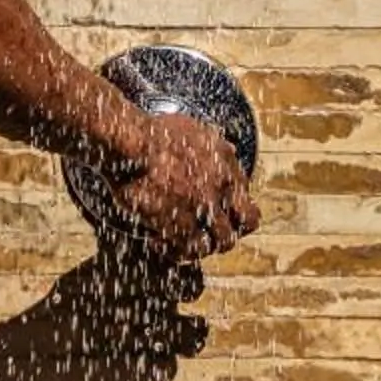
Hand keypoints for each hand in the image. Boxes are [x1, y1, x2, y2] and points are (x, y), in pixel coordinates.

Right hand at [94, 105, 258, 267]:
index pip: (246, 193)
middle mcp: (222, 187)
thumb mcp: (195, 129)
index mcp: (226, 162)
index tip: (222, 210)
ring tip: (187, 243)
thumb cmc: (154, 132)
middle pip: (247, 222)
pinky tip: (160, 242)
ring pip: (223, 241)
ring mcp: (204, 208)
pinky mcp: (181, 226)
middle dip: (234, 228)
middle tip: (214, 232)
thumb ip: (213, 144)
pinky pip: (191, 250)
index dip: (235, 205)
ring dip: (208, 243)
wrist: (133, 144)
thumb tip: (223, 150)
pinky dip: (179, 251)